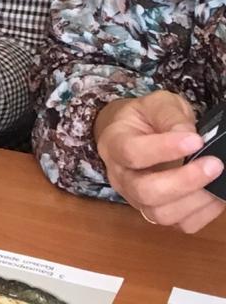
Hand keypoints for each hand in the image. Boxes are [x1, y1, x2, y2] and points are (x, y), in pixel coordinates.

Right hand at [95, 91, 223, 233]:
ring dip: (196, 199)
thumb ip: (170, 116)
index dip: (164, 149)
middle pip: (145, 191)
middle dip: (184, 181)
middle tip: (214, 164)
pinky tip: (215, 192)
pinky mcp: (158, 214)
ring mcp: (137, 199)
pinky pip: (182, 225)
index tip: (197, 140)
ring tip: (217, 178)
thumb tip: (190, 136)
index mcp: (114, 144)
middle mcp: (121, 177)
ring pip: (162, 214)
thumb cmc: (146, 118)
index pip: (132, 153)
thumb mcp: (156, 104)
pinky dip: (205, 212)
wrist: (136, 134)